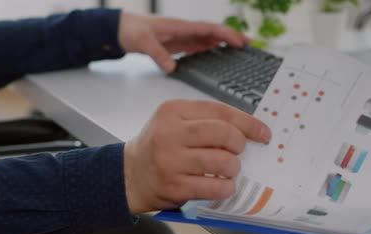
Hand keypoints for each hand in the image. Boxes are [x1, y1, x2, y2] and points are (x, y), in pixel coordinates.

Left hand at [118, 12, 248, 72]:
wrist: (121, 30)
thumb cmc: (132, 30)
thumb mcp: (144, 43)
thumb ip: (158, 55)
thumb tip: (171, 68)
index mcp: (181, 27)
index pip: (208, 29)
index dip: (225, 34)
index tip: (239, 41)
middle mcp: (185, 30)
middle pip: (213, 33)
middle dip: (231, 37)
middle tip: (248, 45)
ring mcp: (183, 37)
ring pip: (209, 39)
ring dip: (224, 43)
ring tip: (240, 50)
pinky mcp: (179, 44)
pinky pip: (200, 46)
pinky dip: (212, 49)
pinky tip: (218, 55)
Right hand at [123, 100, 270, 213]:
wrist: (129, 175)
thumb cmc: (158, 147)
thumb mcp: (173, 123)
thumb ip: (204, 121)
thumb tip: (247, 130)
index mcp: (172, 111)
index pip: (218, 111)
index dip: (247, 122)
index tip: (262, 133)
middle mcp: (169, 134)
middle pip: (222, 133)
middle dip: (239, 143)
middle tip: (238, 151)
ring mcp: (171, 161)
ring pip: (220, 161)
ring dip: (233, 167)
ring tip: (229, 169)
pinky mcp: (174, 186)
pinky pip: (213, 187)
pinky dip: (225, 187)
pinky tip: (224, 185)